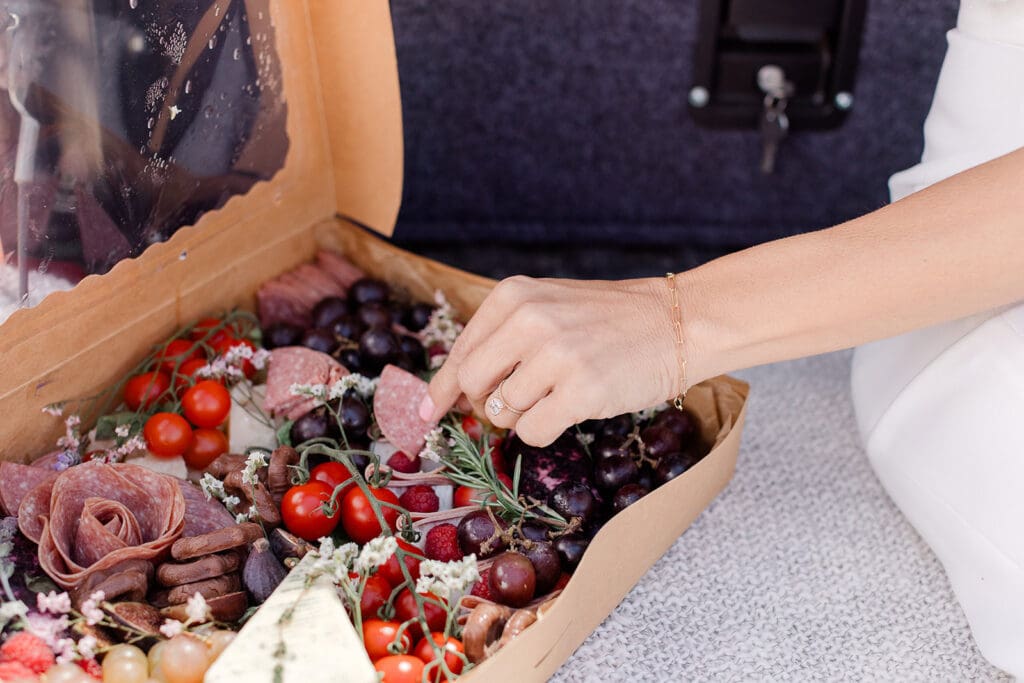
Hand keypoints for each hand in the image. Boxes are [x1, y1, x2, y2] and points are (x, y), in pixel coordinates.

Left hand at [419, 275, 687, 445]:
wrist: (678, 322)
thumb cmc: (609, 321)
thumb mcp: (549, 308)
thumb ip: (502, 340)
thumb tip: (450, 394)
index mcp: (514, 296)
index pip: (460, 352)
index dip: (441, 389)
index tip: (428, 414)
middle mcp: (529, 320)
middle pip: (472, 386)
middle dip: (484, 406)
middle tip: (513, 406)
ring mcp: (556, 355)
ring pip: (503, 412)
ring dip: (523, 417)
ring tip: (558, 395)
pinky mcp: (581, 389)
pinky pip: (533, 433)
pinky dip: (543, 433)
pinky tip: (569, 411)